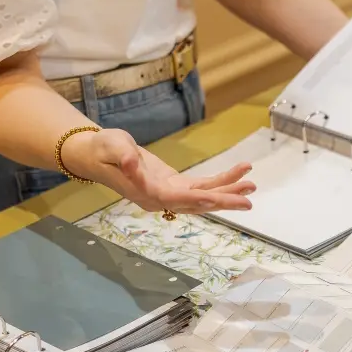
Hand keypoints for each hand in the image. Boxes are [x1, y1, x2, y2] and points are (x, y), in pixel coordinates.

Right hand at [66, 128, 253, 213]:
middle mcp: (161, 200)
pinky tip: (239, 175)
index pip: (174, 199)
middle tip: (248, 201)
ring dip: (228, 192)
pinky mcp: (176, 186)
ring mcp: (170, 195)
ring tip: (252, 186)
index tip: (216, 198)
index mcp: (146, 193)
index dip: (195, 199)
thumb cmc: (103, 150)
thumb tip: (131, 162)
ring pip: (204, 197)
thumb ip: (122, 156)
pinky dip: (221, 181)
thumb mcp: (111, 147)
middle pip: (196, 204)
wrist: (99, 154)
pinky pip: (202, 186)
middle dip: (223, 202)